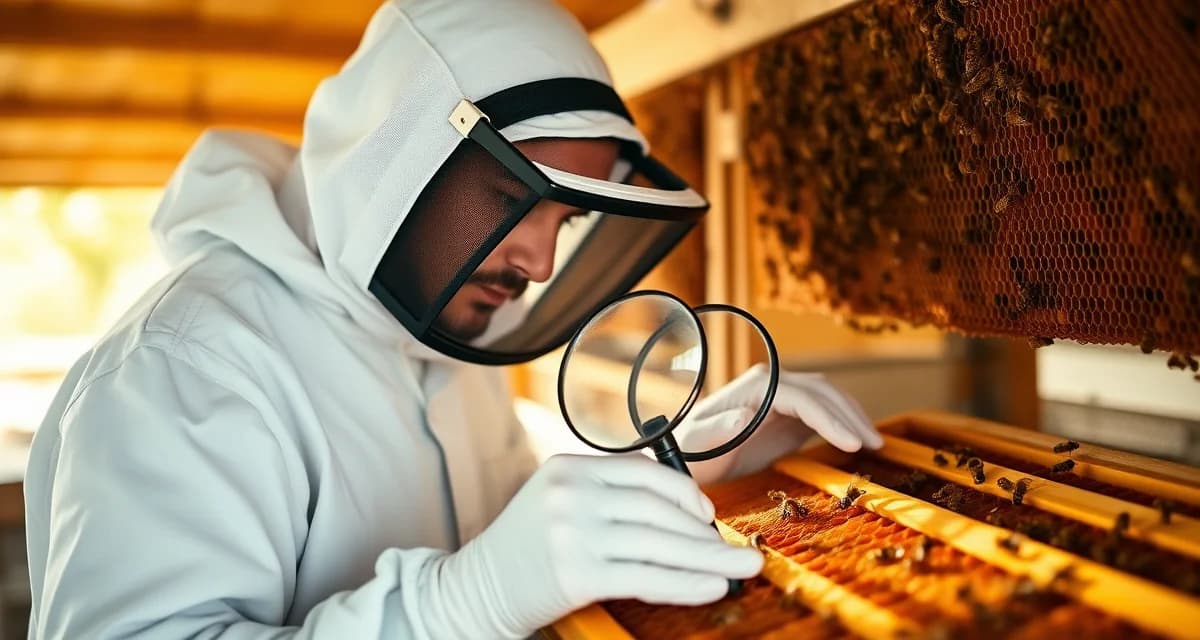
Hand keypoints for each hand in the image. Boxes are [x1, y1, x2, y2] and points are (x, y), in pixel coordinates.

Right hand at [421, 454, 761, 638]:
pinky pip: (645, 577)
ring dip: (708, 559)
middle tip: (741, 550)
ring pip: (659, 544)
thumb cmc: (526, 549)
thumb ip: (609, 493)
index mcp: (570, 467)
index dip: (686, 494)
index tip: (709, 516)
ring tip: (742, 569)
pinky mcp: (576, 573)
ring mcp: (572, 533)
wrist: (476, 589)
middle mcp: (572, 494)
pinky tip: (712, 587)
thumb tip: (684, 508)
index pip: (645, 471)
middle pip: (658, 509)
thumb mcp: (559, 501)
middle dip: (706, 534)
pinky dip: (685, 584)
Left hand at [678, 364, 882, 484]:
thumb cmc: (689, 453)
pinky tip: (858, 442)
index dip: (831, 418)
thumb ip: (719, 430)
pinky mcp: (787, 416)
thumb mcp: (699, 445)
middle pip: (823, 392)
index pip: (803, 397)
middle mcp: (771, 384)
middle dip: (851, 416)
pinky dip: (843, 425)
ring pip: (828, 399)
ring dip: (853, 418)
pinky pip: (823, 414)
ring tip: (876, 445)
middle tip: (875, 446)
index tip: (852, 443)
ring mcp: (781, 398)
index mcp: (755, 386)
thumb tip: (743, 415)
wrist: (685, 459)